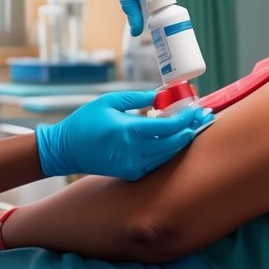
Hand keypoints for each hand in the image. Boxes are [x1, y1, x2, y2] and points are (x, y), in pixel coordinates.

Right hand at [35, 90, 211, 179]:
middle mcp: (133, 152)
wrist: (65, 150)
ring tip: (194, 128)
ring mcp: (132, 166)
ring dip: (182, 142)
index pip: (168, 127)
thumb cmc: (85, 122)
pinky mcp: (130, 173)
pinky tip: (175, 140)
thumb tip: (161, 95)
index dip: (186, 118)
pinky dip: (168, 151)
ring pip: (167, 155)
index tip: (197, 109)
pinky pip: (156, 163)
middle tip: (203, 118)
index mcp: (129, 131)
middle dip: (190, 130)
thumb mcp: (109, 102)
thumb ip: (138, 98)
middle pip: (173, 143)